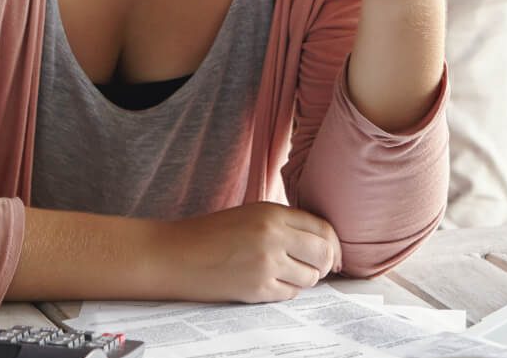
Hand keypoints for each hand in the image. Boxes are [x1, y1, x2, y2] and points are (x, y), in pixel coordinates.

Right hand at [158, 202, 341, 302]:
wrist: (174, 254)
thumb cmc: (210, 234)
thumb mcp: (251, 215)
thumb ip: (284, 224)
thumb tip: (322, 243)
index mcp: (272, 213)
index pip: (323, 228)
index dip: (333, 244)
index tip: (333, 255)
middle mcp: (273, 236)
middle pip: (323, 254)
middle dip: (325, 264)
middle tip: (315, 268)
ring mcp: (266, 264)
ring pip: (310, 278)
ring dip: (304, 279)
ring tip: (285, 274)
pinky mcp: (256, 289)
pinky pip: (290, 294)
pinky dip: (286, 291)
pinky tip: (270, 283)